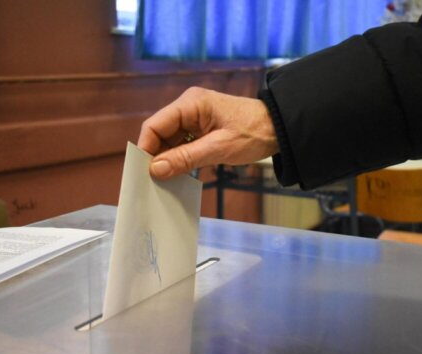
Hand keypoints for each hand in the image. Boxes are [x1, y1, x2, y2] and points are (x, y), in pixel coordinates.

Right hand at [138, 87, 278, 178]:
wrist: (279, 129)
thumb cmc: (253, 133)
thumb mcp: (219, 148)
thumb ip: (185, 158)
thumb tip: (155, 170)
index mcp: (190, 103)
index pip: (154, 125)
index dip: (146, 148)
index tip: (143, 172)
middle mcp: (188, 107)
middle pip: (159, 133)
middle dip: (156, 156)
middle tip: (152, 181)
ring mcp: (194, 118)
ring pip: (169, 141)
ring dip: (168, 159)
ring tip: (165, 181)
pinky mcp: (200, 128)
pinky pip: (181, 144)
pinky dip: (179, 158)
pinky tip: (178, 173)